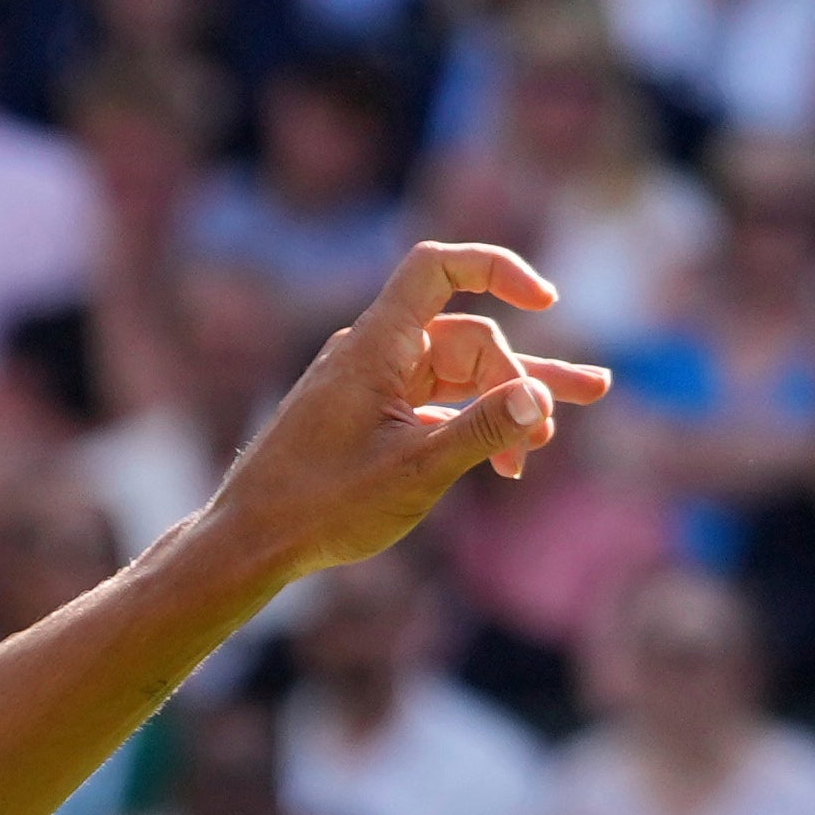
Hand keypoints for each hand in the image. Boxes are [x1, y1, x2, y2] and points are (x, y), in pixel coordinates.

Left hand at [209, 243, 614, 584]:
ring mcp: (369, 388)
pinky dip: (468, 425)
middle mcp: (371, 356)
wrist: (246, 546)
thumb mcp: (415, 471)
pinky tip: (509, 460)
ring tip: (567, 420)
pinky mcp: (367, 420)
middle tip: (564, 418)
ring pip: (456, 376)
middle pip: (466, 339)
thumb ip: (481, 431)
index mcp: (375, 346)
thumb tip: (539, 399)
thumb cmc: (320, 507)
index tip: (545, 300)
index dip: (495, 268)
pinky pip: (432, 406)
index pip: (438, 268)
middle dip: (520, 376)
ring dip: (507, 401)